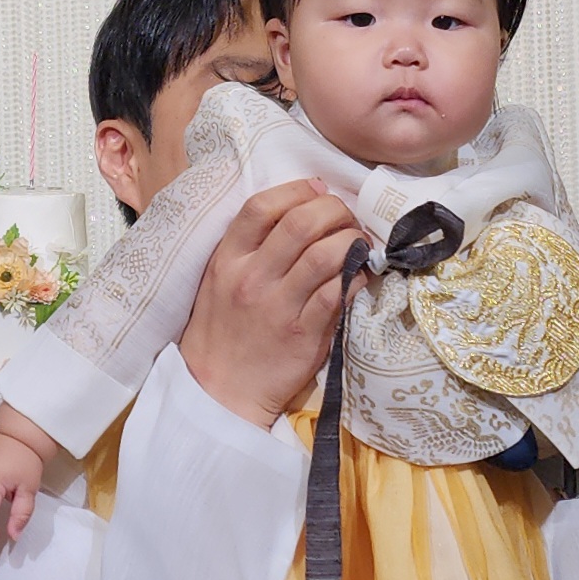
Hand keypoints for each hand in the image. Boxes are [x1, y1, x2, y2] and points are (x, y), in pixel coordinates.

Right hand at [178, 179, 365, 427]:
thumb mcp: (219, 278)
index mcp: (227, 259)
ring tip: (358, 244)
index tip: (317, 190)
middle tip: (346, 217)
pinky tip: (359, 274)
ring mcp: (279, 307)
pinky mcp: (304, 335)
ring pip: (326, 254)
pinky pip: (340, 293)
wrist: (220, 390)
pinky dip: (357, 276)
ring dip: (352, 241)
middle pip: (302, 222)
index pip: (261, 206)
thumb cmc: (223, 329)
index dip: (298, 189)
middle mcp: (252, 278)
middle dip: (335, 209)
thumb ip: (250, 245)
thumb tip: (300, 206)